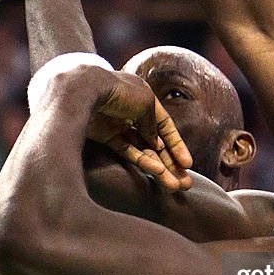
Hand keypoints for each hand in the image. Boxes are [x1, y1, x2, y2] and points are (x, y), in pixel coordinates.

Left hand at [54, 68, 192, 191]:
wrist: (86, 89)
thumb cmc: (120, 90)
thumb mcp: (146, 103)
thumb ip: (153, 125)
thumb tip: (156, 144)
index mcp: (144, 98)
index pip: (165, 125)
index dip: (177, 145)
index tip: (188, 164)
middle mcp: (132, 112)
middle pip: (155, 142)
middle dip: (171, 163)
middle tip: (184, 182)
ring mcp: (118, 125)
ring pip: (143, 150)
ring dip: (159, 167)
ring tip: (173, 185)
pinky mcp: (105, 137)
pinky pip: (128, 151)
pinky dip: (142, 161)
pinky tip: (157, 171)